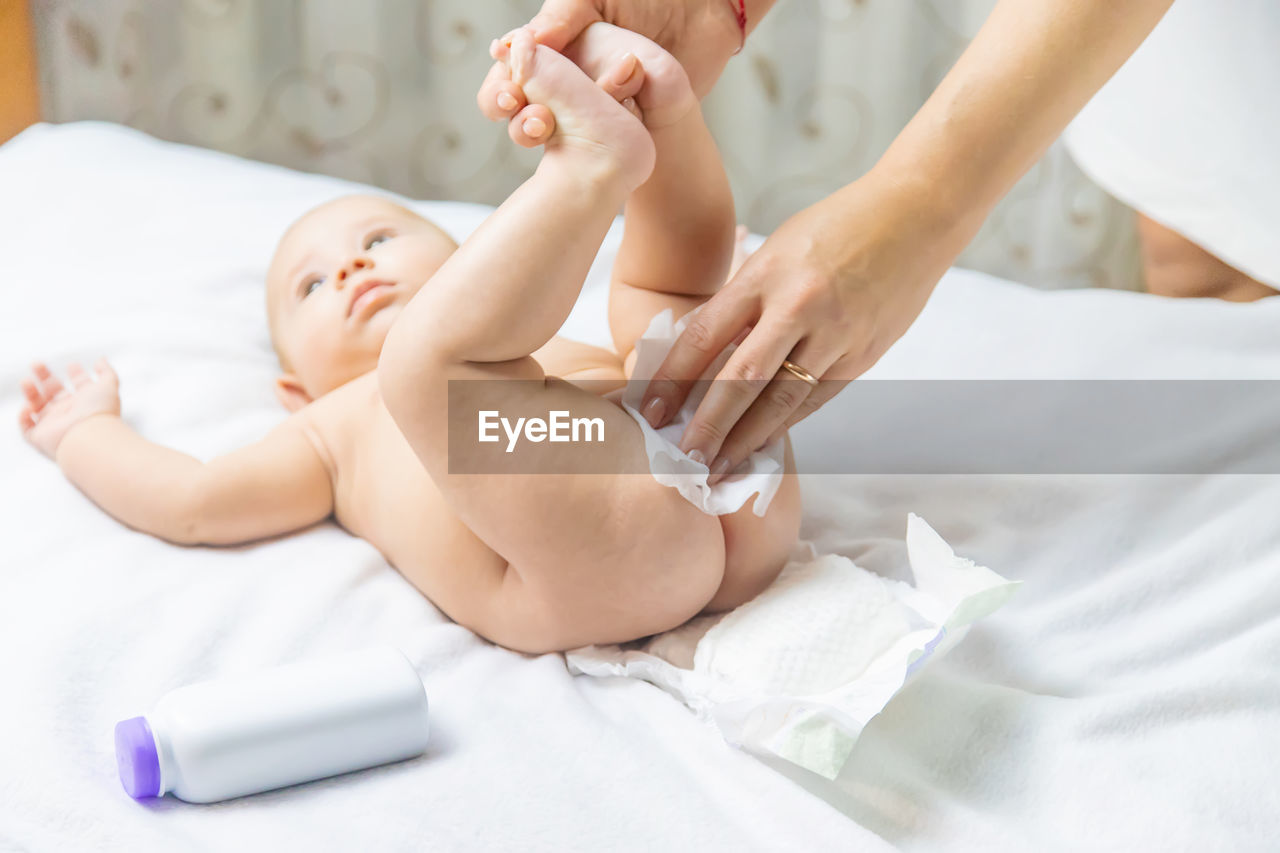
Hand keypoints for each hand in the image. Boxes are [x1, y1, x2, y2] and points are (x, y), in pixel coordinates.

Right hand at [18, 359, 121, 459]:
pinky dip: (24, 418)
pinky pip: (28, 428)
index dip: (77, 375)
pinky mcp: (41, 436)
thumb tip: (102, 360)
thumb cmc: (99, 411)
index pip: (80, 386)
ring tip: (26, 381)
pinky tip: (28, 407)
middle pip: (54, 392)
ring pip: (37, 406)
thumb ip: (106, 371)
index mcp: (86, 400)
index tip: (72, 365)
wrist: (88, 437)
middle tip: (37, 364)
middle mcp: (70, 412)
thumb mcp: (108, 385)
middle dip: (45, 377)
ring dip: (30, 393)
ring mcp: (55, 424)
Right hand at [476, 0, 740, 146]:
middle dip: (518, 120)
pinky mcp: (621, 128)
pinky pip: (596, 145)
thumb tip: (518, 45)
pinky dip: (586, 149)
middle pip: (522, 111)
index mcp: (552, 47)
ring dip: (542, 137)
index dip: (501, 90)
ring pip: (553, 135)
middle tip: (532, 119)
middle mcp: (566, 80)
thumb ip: (560, 17)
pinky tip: (584, 145)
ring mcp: (593, 107)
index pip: (510, 75)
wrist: (703, 14)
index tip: (511, 95)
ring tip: (547, 130)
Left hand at [638, 170, 969, 481]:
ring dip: (747, 439)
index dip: (673, 377)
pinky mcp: (864, 355)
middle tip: (683, 458)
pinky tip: (762, 444)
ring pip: (783, 401)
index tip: (650, 410)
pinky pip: (817, 399)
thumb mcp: (779, 248)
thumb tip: (707, 349)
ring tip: (720, 467)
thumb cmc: (839, 224)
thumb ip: (747, 297)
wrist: (918, 214)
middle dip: (708, 424)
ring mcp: (836, 334)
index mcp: (767, 274)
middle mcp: (800, 306)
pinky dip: (786, 424)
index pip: (705, 334)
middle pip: (742, 379)